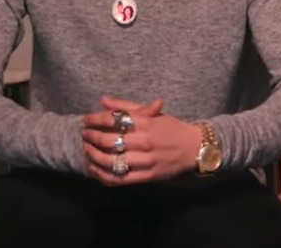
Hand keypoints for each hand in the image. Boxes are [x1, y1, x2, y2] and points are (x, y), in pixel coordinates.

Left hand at [79, 95, 200, 185]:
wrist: (196, 148)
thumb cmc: (173, 129)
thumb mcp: (154, 114)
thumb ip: (127, 107)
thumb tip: (103, 101)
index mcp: (147, 122)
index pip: (113, 119)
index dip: (95, 119)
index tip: (85, 120)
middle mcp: (145, 141)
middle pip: (108, 140)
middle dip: (91, 137)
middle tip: (84, 135)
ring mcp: (146, 160)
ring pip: (111, 160)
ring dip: (93, 156)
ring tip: (87, 151)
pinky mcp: (148, 176)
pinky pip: (119, 178)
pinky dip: (103, 175)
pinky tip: (95, 169)